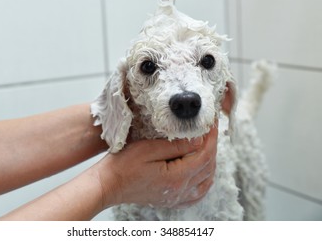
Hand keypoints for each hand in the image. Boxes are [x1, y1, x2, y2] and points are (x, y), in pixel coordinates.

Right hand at [93, 123, 217, 208]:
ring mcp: (177, 197)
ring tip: (207, 144)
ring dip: (210, 161)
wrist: (109, 185)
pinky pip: (198, 192)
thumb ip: (175, 145)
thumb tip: (198, 140)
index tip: (212, 122)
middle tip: (210, 129)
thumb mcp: (148, 149)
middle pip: (208, 167)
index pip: (204, 155)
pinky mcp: (172, 199)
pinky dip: (205, 179)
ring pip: (206, 180)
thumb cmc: (123, 165)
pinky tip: (203, 171)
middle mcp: (180, 191)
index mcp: (176, 178)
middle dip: (212, 145)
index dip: (212, 137)